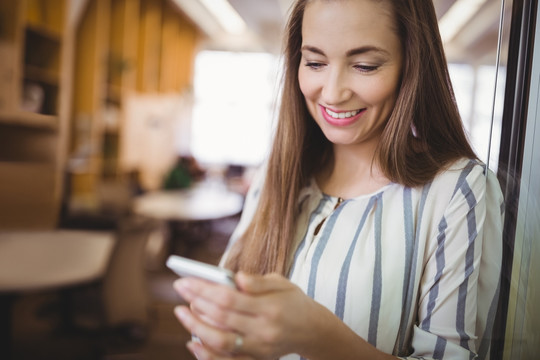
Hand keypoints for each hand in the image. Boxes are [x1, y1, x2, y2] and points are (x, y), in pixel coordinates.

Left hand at [173, 272, 329, 358]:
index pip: (228, 298)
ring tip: (183, 313)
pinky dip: (206, 353)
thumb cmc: (294, 302)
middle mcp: (263, 330)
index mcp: (270, 307)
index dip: (203, 289)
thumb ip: (257, 282)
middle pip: (221, 318)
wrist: (313, 331)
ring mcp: (259, 348)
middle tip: (180, 290)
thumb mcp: (282, 283)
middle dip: (195, 303)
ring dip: (196, 328)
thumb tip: (234, 277)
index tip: (185, 281)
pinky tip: (193, 340)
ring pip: (220, 342)